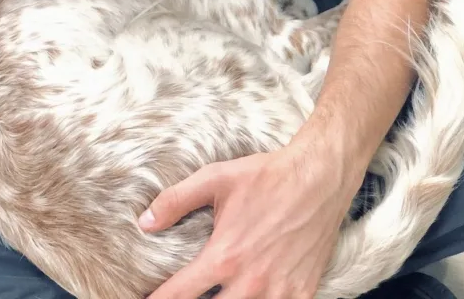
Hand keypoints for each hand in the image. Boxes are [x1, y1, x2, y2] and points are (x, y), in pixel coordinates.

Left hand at [138, 129, 362, 298]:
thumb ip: (176, 200)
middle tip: (186, 298)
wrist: (319, 177)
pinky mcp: (303, 293)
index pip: (180, 294)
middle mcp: (250, 281)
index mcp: (225, 256)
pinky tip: (252, 297)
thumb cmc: (266, 176)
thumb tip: (144, 222)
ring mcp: (279, 291)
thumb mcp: (215, 178)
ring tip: (218, 296)